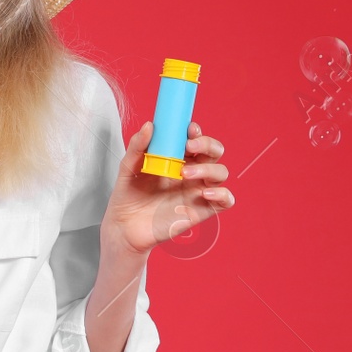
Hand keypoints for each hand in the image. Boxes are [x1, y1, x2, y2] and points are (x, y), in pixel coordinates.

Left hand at [102, 120, 233, 255]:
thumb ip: (137, 146)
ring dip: (208, 169)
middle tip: (189, 147)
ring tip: (184, 173)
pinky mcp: (202, 210)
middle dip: (208, 144)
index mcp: (177, 158)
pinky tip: (204, 193)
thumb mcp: (128, 166)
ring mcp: (198, 190)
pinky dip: (222, 194)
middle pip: (214, 152)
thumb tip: (149, 125)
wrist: (125, 226)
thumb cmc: (128, 195)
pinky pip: (226, 200)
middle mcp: (191, 172)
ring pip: (221, 173)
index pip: (196, 139)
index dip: (197, 132)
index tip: (189, 129)